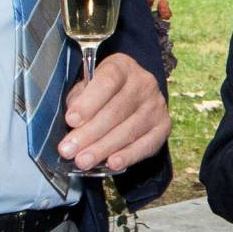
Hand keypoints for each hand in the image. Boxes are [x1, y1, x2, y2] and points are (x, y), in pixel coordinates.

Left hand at [59, 53, 171, 172]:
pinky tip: (112, 163)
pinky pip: (146, 144)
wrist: (133, 96)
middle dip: (89, 133)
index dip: (88, 102)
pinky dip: (128, 156)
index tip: (70, 120)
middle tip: (68, 150)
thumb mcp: (87, 86)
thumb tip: (73, 122)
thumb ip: (78, 99)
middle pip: (116, 111)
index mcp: (122, 67)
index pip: (107, 81)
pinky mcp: (164, 125)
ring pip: (129, 130)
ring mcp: (156, 105)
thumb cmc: (102, 93)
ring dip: (103, 148)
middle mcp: (144, 83)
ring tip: (83, 161)